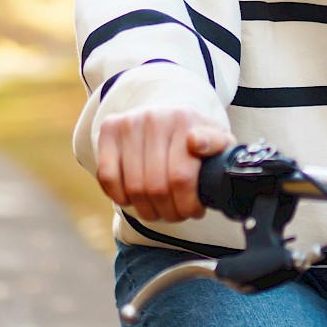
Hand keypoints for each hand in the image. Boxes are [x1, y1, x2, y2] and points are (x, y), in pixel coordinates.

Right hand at [95, 107, 231, 223]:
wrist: (168, 112)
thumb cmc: (195, 135)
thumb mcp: (218, 139)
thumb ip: (217, 144)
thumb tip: (196, 142)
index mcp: (185, 120)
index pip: (181, 177)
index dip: (187, 205)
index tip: (194, 212)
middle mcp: (155, 118)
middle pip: (156, 187)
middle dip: (168, 212)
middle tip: (175, 215)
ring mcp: (129, 122)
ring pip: (133, 187)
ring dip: (146, 210)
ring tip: (158, 210)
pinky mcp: (109, 129)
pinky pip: (107, 176)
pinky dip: (120, 197)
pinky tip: (133, 200)